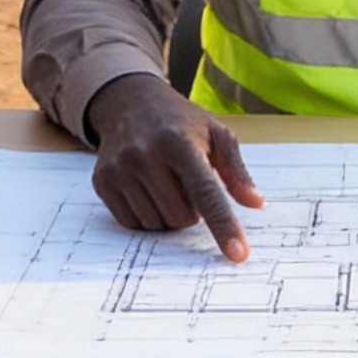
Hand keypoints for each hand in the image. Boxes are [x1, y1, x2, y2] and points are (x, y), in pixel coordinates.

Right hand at [86, 72, 263, 260]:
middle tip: (186, 184)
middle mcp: (145, 155)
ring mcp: (120, 169)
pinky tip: (146, 189)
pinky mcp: (102, 182)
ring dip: (168, 214)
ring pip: (156, 225)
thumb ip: (236, 170)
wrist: (130, 103)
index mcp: (178, 142)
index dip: (223, 225)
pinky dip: (146, 215)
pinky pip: (131, 223)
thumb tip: (255, 202)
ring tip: (166, 183)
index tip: (237, 254)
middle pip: (181, 218)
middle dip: (191, 211)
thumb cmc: (180, 122)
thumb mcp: (216, 134)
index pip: (205, 192)